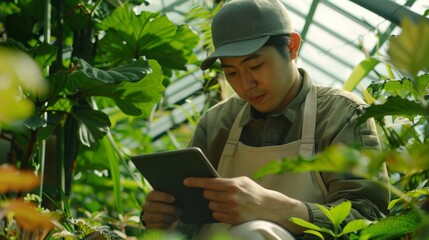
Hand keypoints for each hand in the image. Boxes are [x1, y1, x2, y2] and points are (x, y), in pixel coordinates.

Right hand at [141, 191, 181, 229]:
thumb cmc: (167, 205)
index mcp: (150, 197)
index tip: (173, 199)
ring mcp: (146, 216)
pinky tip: (171, 223)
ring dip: (168, 217)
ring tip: (175, 218)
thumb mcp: (167, 199)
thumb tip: (179, 194)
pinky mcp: (149, 226)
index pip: (153, 195)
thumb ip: (170, 197)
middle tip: (179, 211)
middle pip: (155, 207)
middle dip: (169, 209)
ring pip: (155, 217)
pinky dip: (166, 224)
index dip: (163, 197)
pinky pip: (157, 225)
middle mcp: (146, 206)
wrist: (162, 217)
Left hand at [183, 176, 308, 233]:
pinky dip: (218, 212)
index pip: (209, 183)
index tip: (186, 181)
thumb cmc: (253, 191)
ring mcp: (231, 209)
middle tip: (215, 193)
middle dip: (208, 193)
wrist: (267, 206)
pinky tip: (226, 209)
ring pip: (211, 206)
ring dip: (214, 203)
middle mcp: (231, 197)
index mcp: (232, 185)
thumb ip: (227, 181)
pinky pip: (216, 215)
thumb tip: (211, 182)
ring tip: (224, 201)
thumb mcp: (241, 180)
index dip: (196, 182)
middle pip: (207, 195)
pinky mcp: (232, 219)